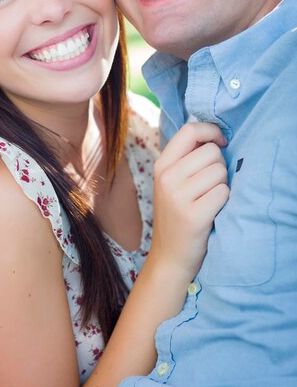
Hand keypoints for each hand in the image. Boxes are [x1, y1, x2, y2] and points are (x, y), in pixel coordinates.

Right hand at [151, 122, 229, 279]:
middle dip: (219, 165)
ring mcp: (178, 197)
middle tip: (210, 185)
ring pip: (220, 172)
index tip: (221, 142)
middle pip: (211, 151)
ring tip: (209, 199)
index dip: (211, 131)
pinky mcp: (193, 215)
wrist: (169, 257)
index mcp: (161, 165)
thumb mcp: (172, 183)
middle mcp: (167, 178)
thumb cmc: (178, 215)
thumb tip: (215, 136)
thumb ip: (187, 158)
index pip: (190, 129)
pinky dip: (224, 201)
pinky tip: (212, 211)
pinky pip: (224, 193)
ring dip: (222, 185)